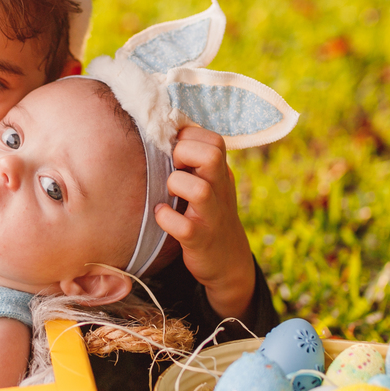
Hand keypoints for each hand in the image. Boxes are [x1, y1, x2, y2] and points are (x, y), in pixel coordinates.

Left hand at [154, 126, 255, 319]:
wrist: (228, 260)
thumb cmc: (209, 213)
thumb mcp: (211, 182)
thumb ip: (196, 160)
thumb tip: (167, 130)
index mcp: (221, 172)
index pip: (213, 139)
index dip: (188, 138)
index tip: (177, 153)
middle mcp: (221, 190)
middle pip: (211, 155)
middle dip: (184, 154)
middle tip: (174, 168)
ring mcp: (211, 216)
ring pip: (199, 189)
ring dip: (176, 184)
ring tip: (170, 192)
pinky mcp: (199, 239)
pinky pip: (183, 226)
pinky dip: (166, 218)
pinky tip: (161, 214)